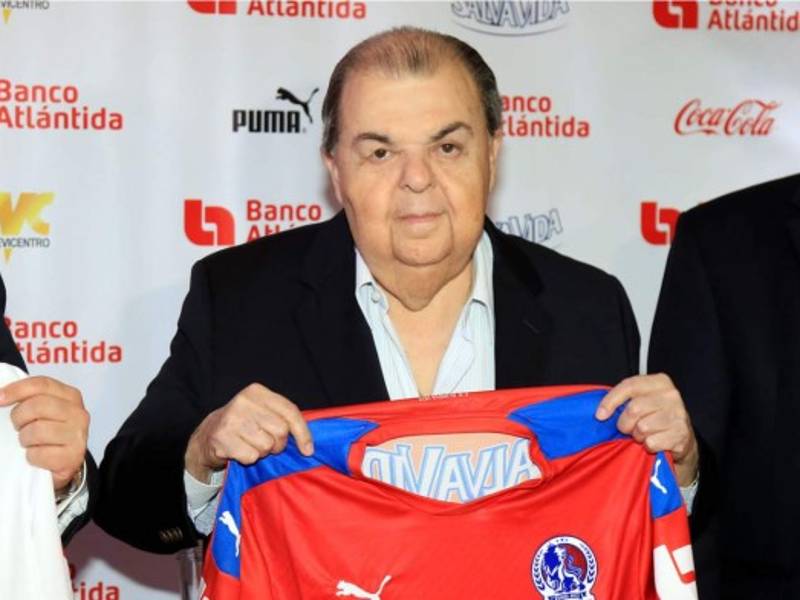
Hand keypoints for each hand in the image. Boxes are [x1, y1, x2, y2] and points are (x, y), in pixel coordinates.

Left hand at [0, 376, 88, 491]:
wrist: (67, 460)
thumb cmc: (51, 432)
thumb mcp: (45, 410)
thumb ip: (31, 398)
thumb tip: (1, 395)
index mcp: (71, 396)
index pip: (42, 384)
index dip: (17, 389)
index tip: (0, 398)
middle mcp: (78, 413)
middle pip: (37, 405)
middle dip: (19, 417)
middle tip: (19, 426)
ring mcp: (78, 435)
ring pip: (36, 431)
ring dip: (25, 439)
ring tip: (30, 442)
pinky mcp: (72, 456)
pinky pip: (39, 454)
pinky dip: (32, 456)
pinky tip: (38, 455)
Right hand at [184, 383, 312, 482]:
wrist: (208, 434)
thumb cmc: (244, 424)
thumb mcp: (263, 411)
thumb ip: (284, 418)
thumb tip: (308, 445)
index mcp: (257, 391)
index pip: (290, 411)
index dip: (303, 433)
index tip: (308, 450)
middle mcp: (243, 401)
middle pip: (281, 431)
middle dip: (278, 444)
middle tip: (267, 443)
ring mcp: (231, 419)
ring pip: (267, 446)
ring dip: (263, 452)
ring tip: (251, 444)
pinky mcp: (221, 438)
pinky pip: (251, 456)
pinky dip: (249, 458)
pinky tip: (240, 450)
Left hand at [595, 373, 697, 486]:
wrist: (681, 437)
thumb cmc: (654, 416)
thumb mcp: (640, 400)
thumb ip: (623, 399)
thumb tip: (601, 412)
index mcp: (660, 382)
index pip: (629, 386)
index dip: (610, 401)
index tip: (600, 415)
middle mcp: (671, 395)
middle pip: (634, 409)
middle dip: (625, 423)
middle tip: (628, 428)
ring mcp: (679, 415)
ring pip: (642, 427)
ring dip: (638, 435)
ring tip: (643, 434)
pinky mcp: (681, 435)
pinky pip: (651, 442)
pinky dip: (648, 445)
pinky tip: (654, 441)